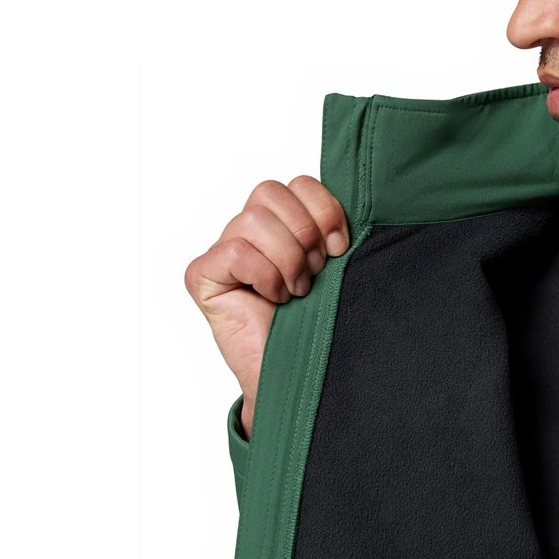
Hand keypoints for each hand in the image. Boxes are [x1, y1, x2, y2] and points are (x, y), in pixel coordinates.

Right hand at [184, 176, 349, 436]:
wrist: (298, 375)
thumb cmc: (316, 325)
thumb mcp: (333, 267)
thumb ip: (330, 229)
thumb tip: (356, 201)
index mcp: (280, 222)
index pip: (297, 183)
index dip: (323, 211)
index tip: (338, 249)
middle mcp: (247, 231)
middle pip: (270, 192)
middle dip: (304, 234)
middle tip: (314, 273)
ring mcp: (221, 252)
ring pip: (253, 220)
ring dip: (286, 260)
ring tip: (295, 291)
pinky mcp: (202, 275)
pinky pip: (234, 251)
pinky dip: (262, 275)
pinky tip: (271, 299)